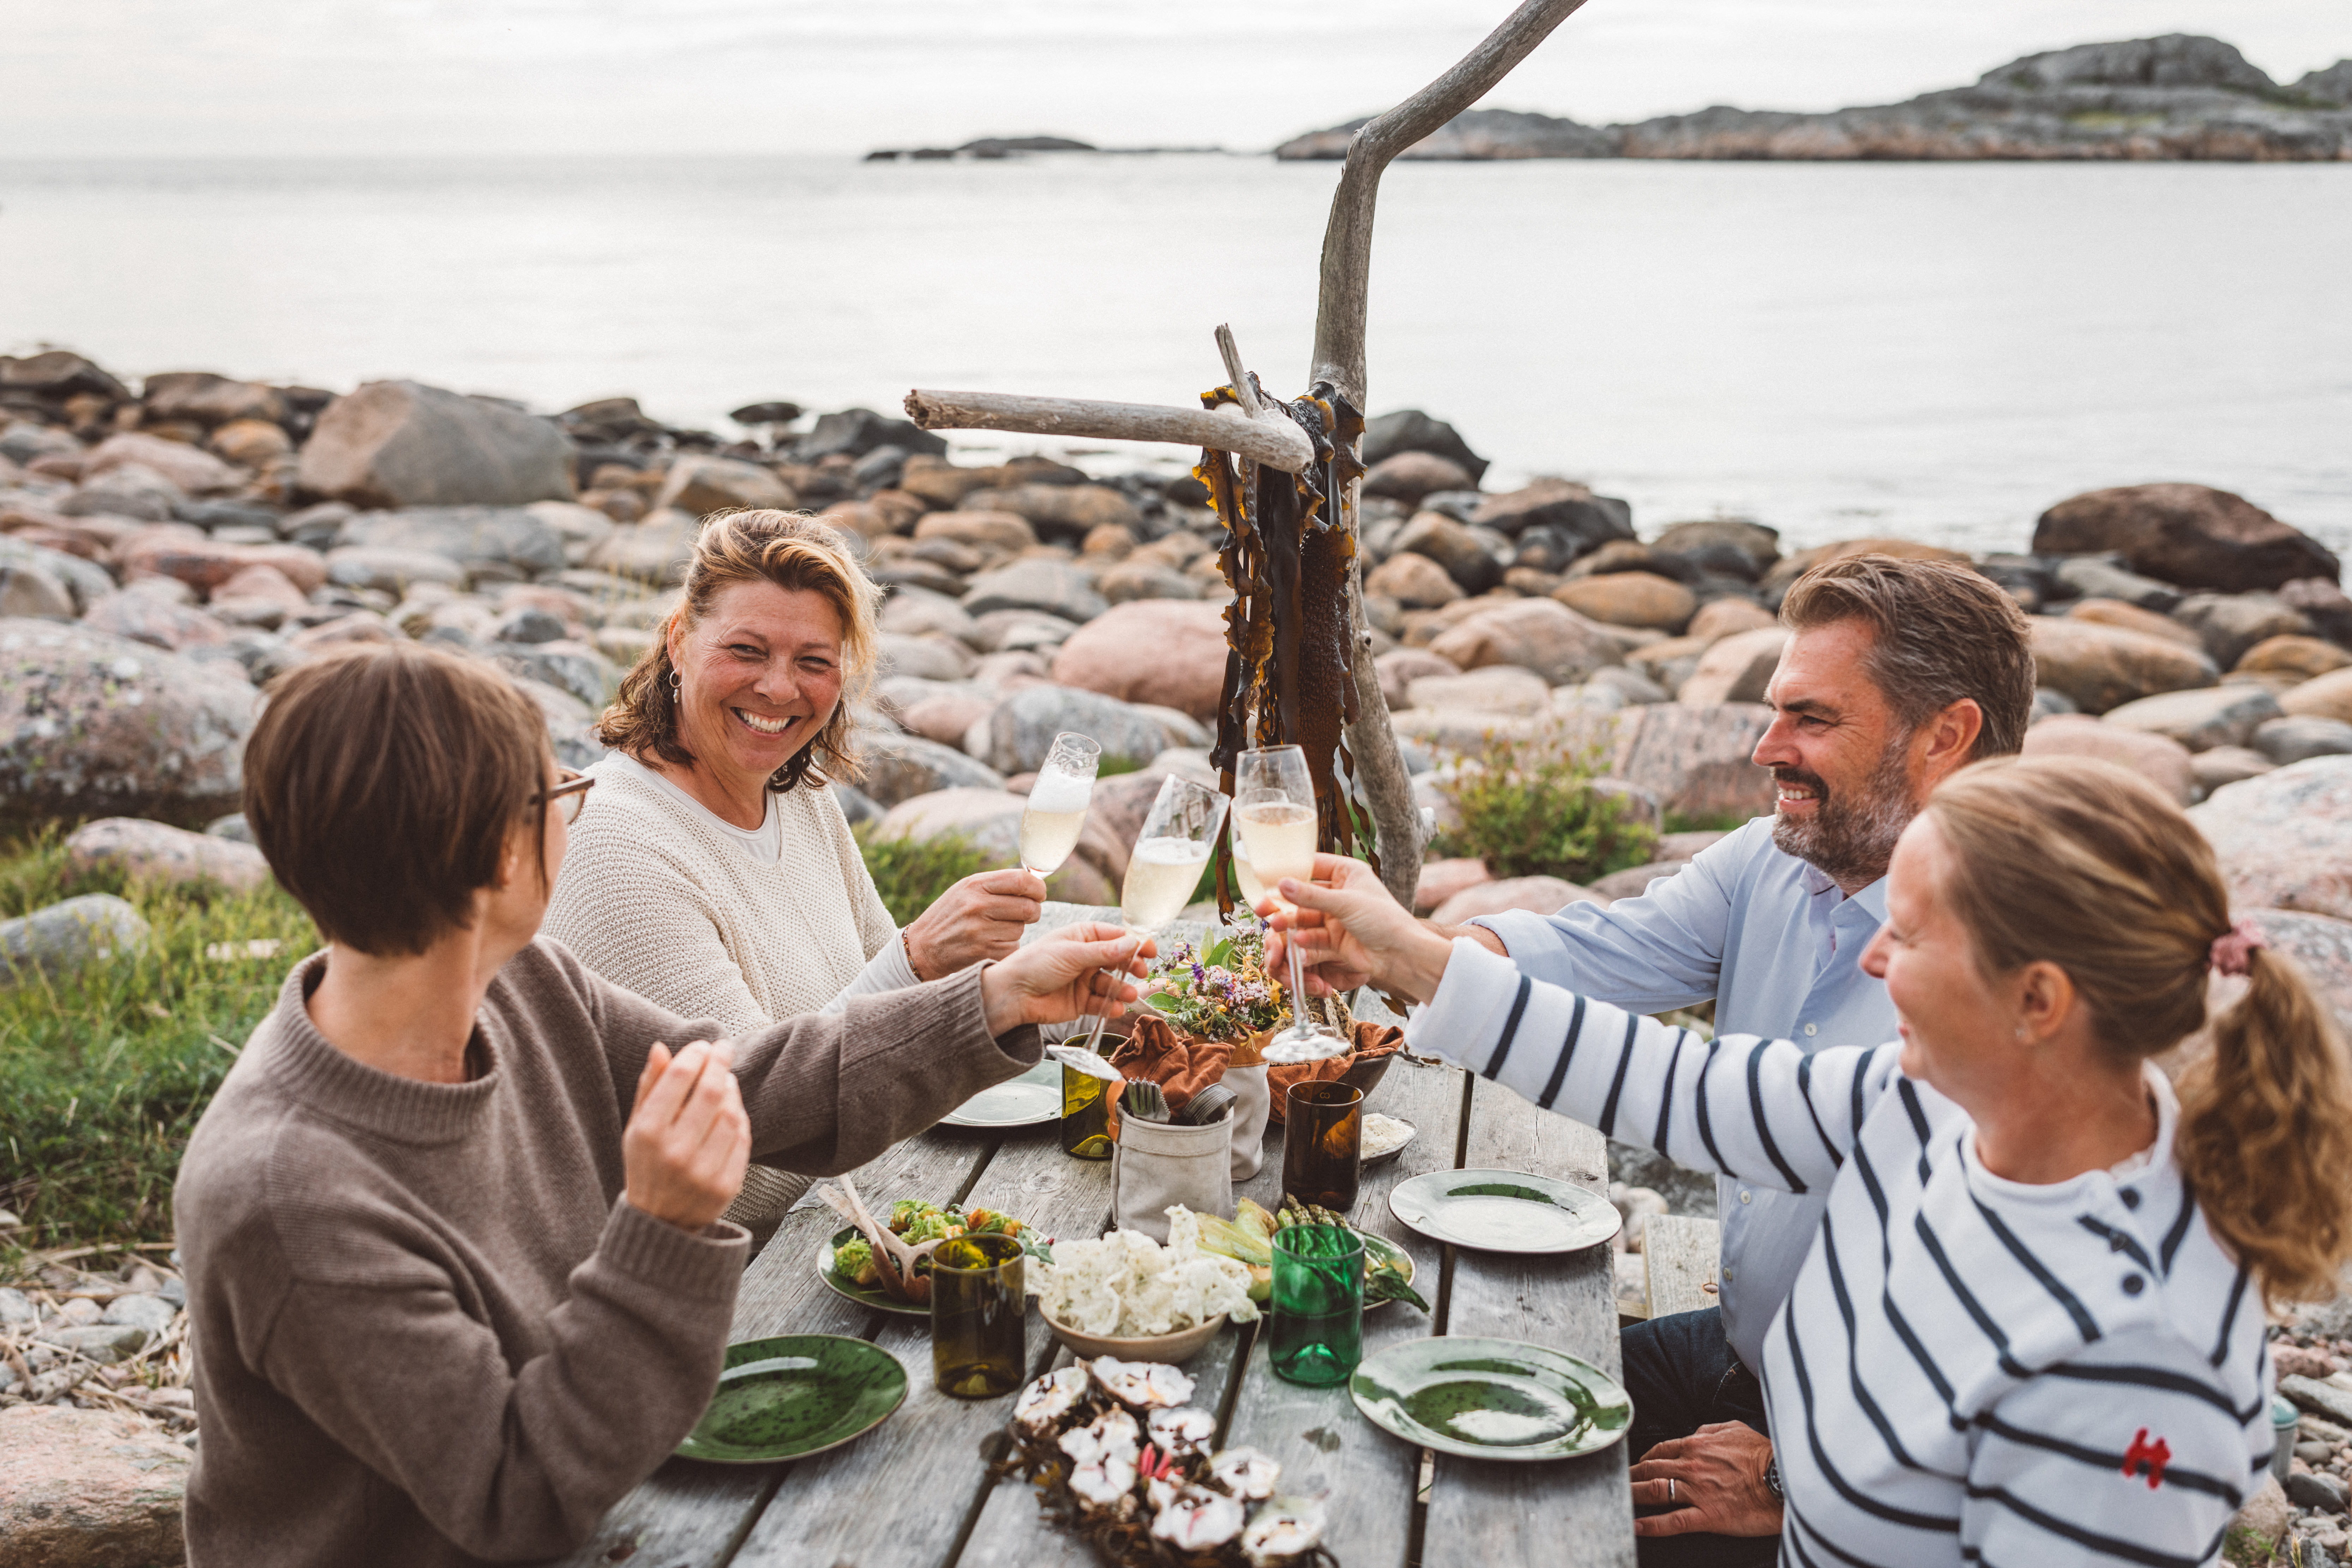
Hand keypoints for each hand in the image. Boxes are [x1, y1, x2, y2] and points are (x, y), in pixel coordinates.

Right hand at [622, 1040, 750, 1232]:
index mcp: (648, 1135)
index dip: (694, 1055)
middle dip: (719, 1063)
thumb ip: (649, 1087)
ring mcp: (703, 1172)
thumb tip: (660, 1047)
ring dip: (732, 1090)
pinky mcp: (726, 1186)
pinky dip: (739, 1117)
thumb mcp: (637, 1128)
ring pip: (731, 1114)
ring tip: (725, 1079)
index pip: (678, 1079)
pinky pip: (742, 1139)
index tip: (702, 1046)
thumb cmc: (646, 1164)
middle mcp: (676, 1153)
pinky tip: (732, 1108)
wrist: (660, 1222)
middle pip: (710, 1092)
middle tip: (723, 1048)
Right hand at [903, 868, 1046, 979]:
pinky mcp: (984, 952)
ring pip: (1021, 929)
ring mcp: (980, 931)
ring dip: (1015, 931)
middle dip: (1032, 912)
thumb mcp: (966, 890)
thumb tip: (1034, 882)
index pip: (1022, 880)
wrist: (922, 949)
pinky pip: (1012, 948)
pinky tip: (990, 945)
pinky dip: (1007, 948)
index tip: (1038, 894)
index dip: (1037, 888)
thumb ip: (997, 885)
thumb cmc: (950, 916)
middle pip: (1028, 907)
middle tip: (1023, 915)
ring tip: (995, 930)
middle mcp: (977, 906)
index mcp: (975, 885)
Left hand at [979, 923, 1154, 1035]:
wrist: (1013, 995)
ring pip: (1112, 983)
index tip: (1150, 949)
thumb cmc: (1036, 964)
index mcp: (1082, 936)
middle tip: (1141, 972)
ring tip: (1128, 994)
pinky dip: (1110, 1006)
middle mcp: (1086, 957)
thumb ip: (1104, 952)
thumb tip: (1133, 944)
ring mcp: (1084, 980)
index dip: (1134, 943)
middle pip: (1118, 960)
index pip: (1115, 937)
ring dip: (1122, 989)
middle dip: (1131, 966)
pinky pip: (1102, 1003)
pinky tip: (1115, 1008)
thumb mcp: (1072, 954)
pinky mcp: (1081, 1002)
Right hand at [1261, 854, 1454, 1004]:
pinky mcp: (1335, 941)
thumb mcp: (1346, 903)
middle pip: (1303, 897)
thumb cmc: (1385, 920)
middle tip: (1264, 909)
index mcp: (1348, 874)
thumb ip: (1311, 895)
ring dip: (1289, 924)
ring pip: (1304, 919)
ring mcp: (1336, 919)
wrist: (1403, 956)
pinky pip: (1312, 938)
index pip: (1313, 865)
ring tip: (1277, 927)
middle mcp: (1340, 894)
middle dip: (1284, 904)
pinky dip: (1303, 942)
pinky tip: (1298, 943)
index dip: (1291, 872)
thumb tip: (1282, 883)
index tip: (1269, 878)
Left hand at [1628, 1423, 1782, 1539]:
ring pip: (1655, 1492)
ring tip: (1616, 1501)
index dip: (1644, 1458)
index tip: (1636, 1465)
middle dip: (1630, 1476)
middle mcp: (1691, 1466)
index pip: (1661, 1450)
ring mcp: (1697, 1492)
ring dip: (1632, 1495)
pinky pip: (1672, 1521)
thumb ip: (1711, 1430)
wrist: (1785, 1480)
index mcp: (1697, 1445)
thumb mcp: (1736, 1429)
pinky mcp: (1707, 1516)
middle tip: (1616, 1482)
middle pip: (1650, 1469)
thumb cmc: (1764, 1455)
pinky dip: (1650, 1525)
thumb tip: (1695, 1433)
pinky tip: (1635, 1526)